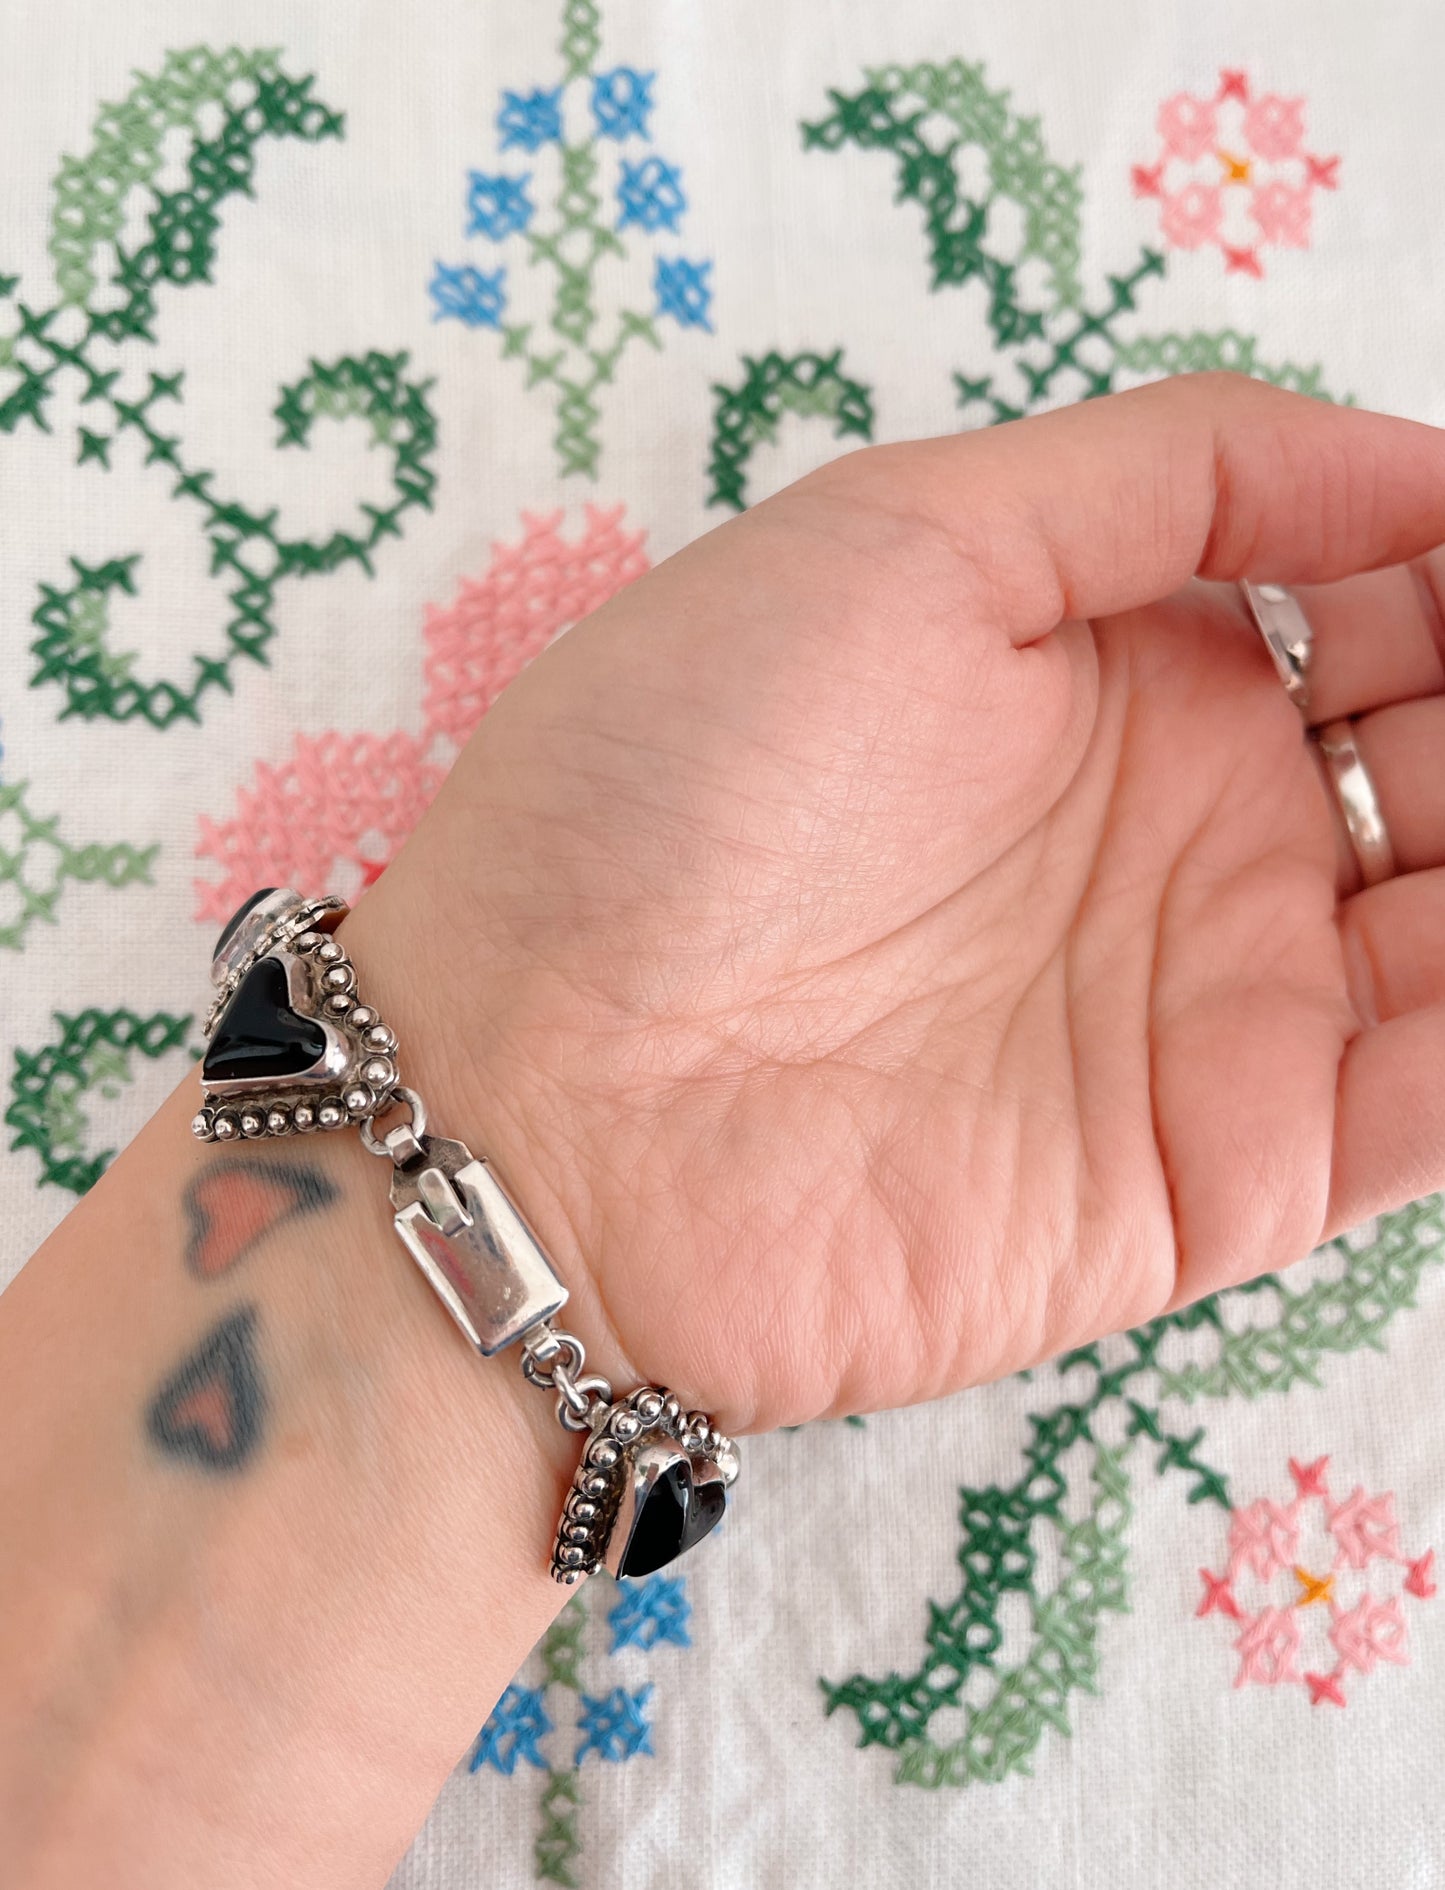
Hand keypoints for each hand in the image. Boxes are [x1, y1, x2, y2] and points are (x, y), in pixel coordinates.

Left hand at [349, 373, 1444, 1432]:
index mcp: (1110, 672)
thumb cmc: (665, 793)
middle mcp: (1179, 833)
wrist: (536, 1099)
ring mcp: (1211, 1003)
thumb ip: (1158, 473)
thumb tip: (1412, 458)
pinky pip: (1442, 1090)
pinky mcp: (1224, 1170)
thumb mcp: (894, 542)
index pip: (1375, 593)